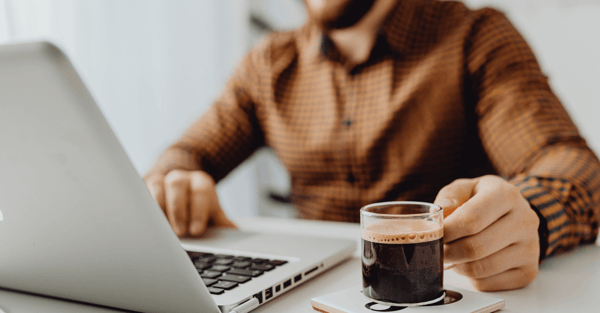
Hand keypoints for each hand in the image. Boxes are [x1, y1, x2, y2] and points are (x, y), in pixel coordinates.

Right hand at [144, 170, 236, 236]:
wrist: (180, 188)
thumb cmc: (196, 205)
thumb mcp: (210, 211)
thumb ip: (220, 221)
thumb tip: (233, 231)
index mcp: (200, 181)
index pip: (201, 191)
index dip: (199, 212)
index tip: (196, 231)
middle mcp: (180, 177)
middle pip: (177, 185)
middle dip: (178, 211)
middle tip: (179, 233)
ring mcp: (161, 180)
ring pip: (158, 186)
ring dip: (160, 209)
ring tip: (163, 230)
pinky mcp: (144, 187)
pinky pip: (142, 192)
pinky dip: (145, 207)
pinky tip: (148, 223)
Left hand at [434, 175, 539, 290]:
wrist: (516, 214)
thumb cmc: (484, 201)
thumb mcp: (466, 188)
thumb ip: (448, 197)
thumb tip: (439, 216)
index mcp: (506, 195)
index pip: (470, 220)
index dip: (446, 231)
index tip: (434, 234)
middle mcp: (524, 221)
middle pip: (474, 248)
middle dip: (448, 251)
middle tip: (438, 248)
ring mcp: (530, 249)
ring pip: (479, 269)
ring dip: (457, 265)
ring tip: (454, 254)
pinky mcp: (528, 271)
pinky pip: (487, 284)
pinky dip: (470, 277)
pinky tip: (471, 263)